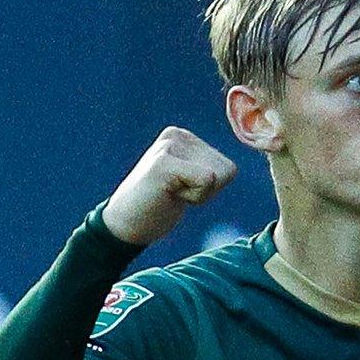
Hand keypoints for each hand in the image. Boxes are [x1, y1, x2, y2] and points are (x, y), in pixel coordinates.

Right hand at [102, 126, 236, 244]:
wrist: (124, 224)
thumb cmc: (159, 204)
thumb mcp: (189, 180)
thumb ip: (210, 169)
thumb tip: (235, 167)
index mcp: (184, 137)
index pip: (228, 169)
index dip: (210, 190)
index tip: (182, 190)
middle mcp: (177, 135)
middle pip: (225, 172)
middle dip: (205, 192)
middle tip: (174, 194)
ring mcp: (169, 146)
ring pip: (217, 177)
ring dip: (198, 195)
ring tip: (170, 193)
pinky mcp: (164, 161)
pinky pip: (208, 180)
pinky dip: (194, 197)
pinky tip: (168, 194)